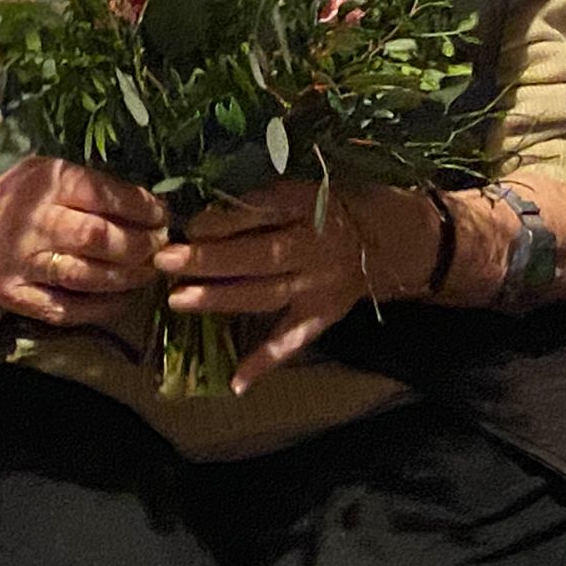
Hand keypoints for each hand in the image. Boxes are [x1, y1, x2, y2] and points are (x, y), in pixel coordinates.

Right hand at [0, 157, 169, 328]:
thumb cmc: (18, 195)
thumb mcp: (46, 171)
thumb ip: (88, 184)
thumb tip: (148, 202)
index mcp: (44, 182)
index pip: (101, 194)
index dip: (140, 207)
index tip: (163, 214)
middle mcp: (33, 222)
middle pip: (97, 237)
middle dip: (139, 244)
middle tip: (161, 247)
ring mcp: (22, 262)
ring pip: (86, 276)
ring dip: (126, 277)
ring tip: (148, 271)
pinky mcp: (16, 294)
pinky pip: (66, 308)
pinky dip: (101, 307)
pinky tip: (123, 298)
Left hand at [155, 180, 432, 392]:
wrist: (402, 238)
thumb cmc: (341, 201)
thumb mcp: (306, 184)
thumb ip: (261, 198)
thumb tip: (202, 209)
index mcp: (308, 206)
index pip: (259, 213)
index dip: (221, 220)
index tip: (186, 224)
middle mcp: (314, 248)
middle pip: (256, 256)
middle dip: (207, 260)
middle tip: (164, 260)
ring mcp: (320, 287)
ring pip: (265, 295)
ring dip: (220, 299)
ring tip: (178, 300)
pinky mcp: (325, 316)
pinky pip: (292, 341)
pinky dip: (264, 362)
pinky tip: (234, 381)